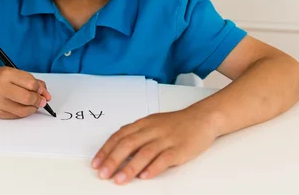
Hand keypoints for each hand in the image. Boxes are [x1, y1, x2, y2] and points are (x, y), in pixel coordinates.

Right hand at [0, 66, 51, 118]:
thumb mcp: (14, 73)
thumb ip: (32, 82)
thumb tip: (46, 95)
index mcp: (6, 74)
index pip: (30, 84)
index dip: (40, 89)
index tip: (41, 91)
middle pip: (27, 98)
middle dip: (38, 100)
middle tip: (41, 100)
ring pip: (22, 110)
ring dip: (32, 109)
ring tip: (33, 105)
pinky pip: (15, 116)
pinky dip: (23, 113)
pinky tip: (22, 107)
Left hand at [91, 108, 217, 183]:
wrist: (202, 118)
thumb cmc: (175, 123)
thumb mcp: (152, 124)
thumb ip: (136, 135)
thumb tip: (116, 151)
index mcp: (143, 124)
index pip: (120, 136)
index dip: (106, 150)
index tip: (96, 163)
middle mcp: (152, 130)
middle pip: (128, 144)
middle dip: (113, 160)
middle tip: (103, 173)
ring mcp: (166, 139)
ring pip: (144, 153)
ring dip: (130, 167)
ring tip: (119, 179)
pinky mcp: (179, 149)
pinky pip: (164, 159)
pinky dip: (153, 168)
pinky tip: (144, 176)